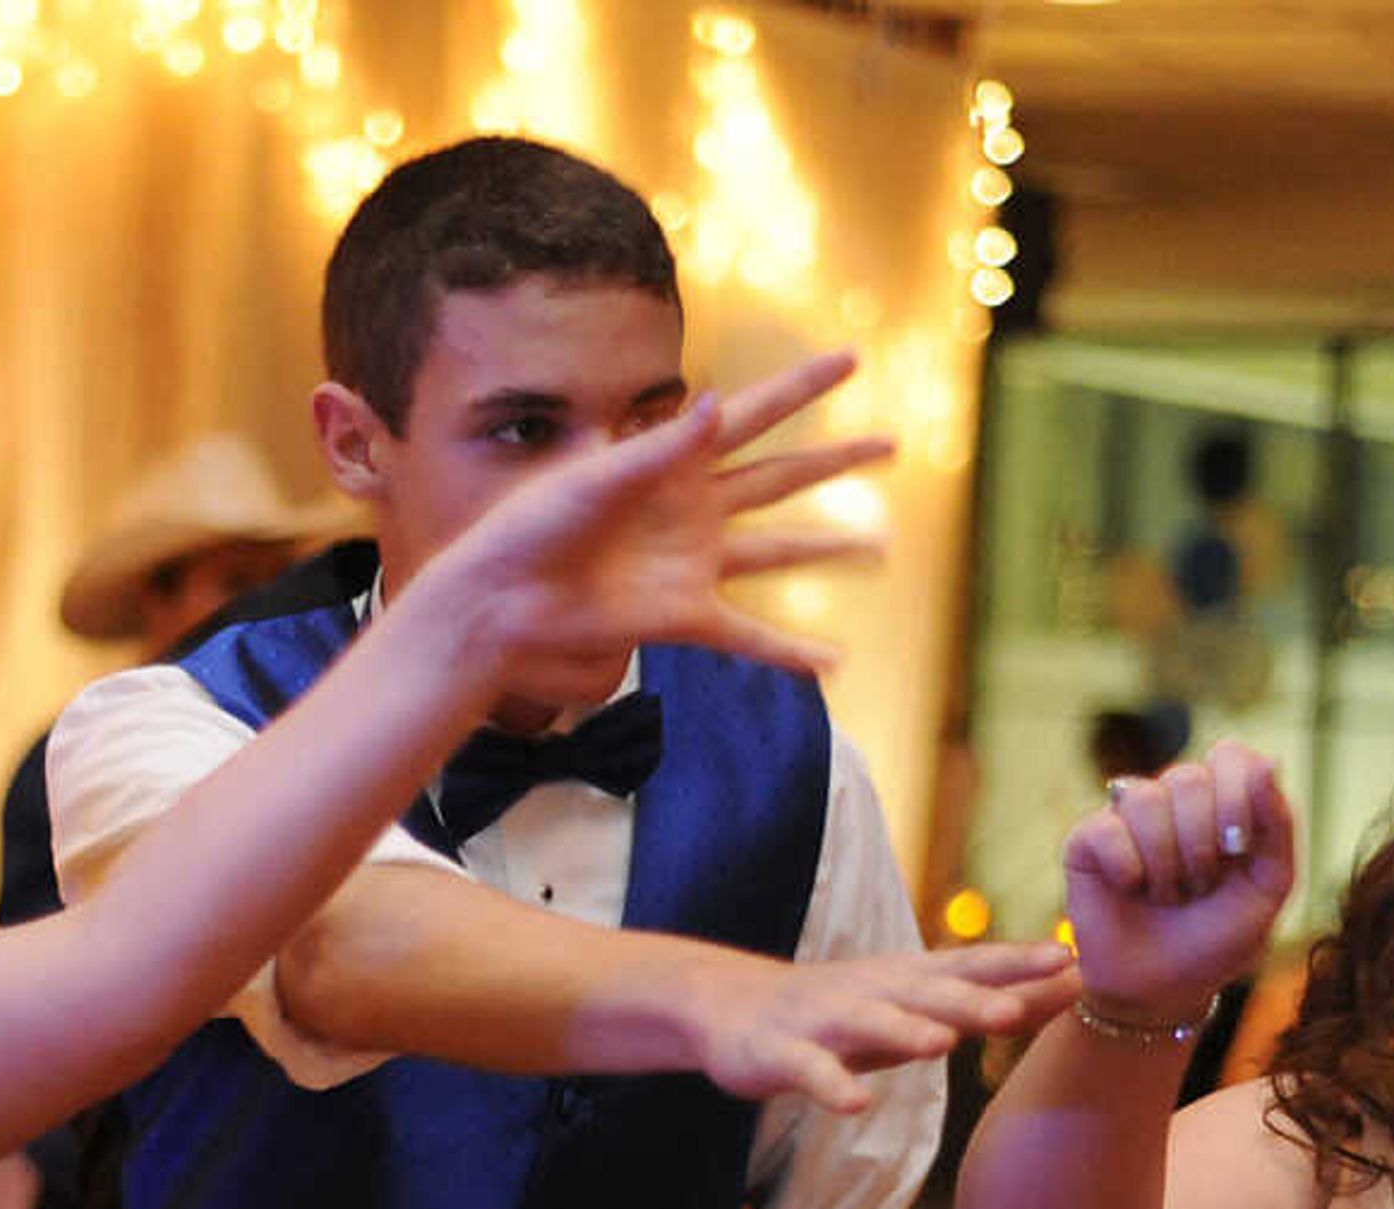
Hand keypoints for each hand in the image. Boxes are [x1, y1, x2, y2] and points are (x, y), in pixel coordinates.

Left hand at [418, 350, 893, 689]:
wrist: (501, 597)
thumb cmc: (532, 525)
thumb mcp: (595, 476)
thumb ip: (660, 447)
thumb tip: (715, 401)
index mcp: (674, 460)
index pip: (754, 414)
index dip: (803, 387)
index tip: (851, 360)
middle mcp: (695, 508)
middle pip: (783, 476)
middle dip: (836, 459)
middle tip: (892, 443)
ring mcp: (695, 563)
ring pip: (780, 550)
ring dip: (830, 547)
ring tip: (880, 546)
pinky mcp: (684, 616)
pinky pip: (748, 636)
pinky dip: (789, 653)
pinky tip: (833, 664)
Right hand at [690, 941, 1079, 1112]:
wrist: (728, 1004)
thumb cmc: (841, 1008)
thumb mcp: (912, 1002)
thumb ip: (983, 998)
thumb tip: (1067, 989)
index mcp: (905, 981)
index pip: (969, 967)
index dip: (1014, 964)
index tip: (1067, 958)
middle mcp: (870, 992)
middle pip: (926, 995)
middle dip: (971, 1002)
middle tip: (1016, 1011)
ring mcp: (824, 1020)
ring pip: (869, 1024)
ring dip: (903, 1031)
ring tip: (940, 1045)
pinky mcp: (782, 1052)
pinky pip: (810, 1070)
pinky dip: (832, 1085)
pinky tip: (855, 1103)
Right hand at [1062, 739, 1297, 1021]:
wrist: (1162, 990)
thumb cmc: (1217, 939)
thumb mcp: (1268, 888)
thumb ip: (1278, 826)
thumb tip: (1266, 762)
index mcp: (1222, 801)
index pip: (1231, 756)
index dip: (1236, 797)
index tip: (1238, 850)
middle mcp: (1174, 800)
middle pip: (1188, 778)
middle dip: (1201, 845)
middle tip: (1200, 887)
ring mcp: (1127, 816)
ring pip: (1147, 801)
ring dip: (1166, 864)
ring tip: (1167, 895)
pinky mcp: (1086, 839)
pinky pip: (1107, 830)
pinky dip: (1128, 870)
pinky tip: (1131, 890)